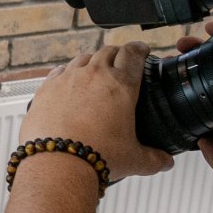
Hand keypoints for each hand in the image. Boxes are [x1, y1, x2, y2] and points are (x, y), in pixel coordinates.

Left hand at [20, 42, 174, 182]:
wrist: (59, 163)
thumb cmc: (97, 157)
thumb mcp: (134, 159)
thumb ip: (154, 158)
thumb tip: (165, 162)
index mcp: (121, 85)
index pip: (133, 54)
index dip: (139, 49)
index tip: (142, 50)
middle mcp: (94, 75)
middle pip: (108, 51)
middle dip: (117, 53)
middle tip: (121, 60)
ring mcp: (68, 78)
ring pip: (83, 58)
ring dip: (92, 61)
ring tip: (96, 70)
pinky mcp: (47, 88)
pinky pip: (59, 71)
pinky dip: (67, 72)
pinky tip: (68, 80)